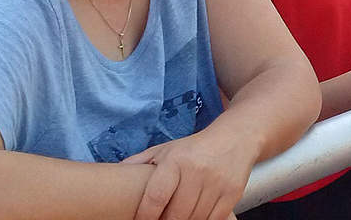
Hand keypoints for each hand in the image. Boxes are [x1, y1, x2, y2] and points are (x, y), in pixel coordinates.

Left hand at [122, 128, 252, 219]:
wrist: (236, 137)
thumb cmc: (195, 147)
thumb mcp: (166, 149)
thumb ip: (140, 162)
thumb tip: (114, 172)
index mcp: (176, 160)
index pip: (156, 197)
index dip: (145, 216)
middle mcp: (197, 171)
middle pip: (176, 215)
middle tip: (161, 219)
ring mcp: (217, 183)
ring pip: (194, 219)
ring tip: (178, 216)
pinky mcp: (232, 193)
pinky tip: (195, 216)